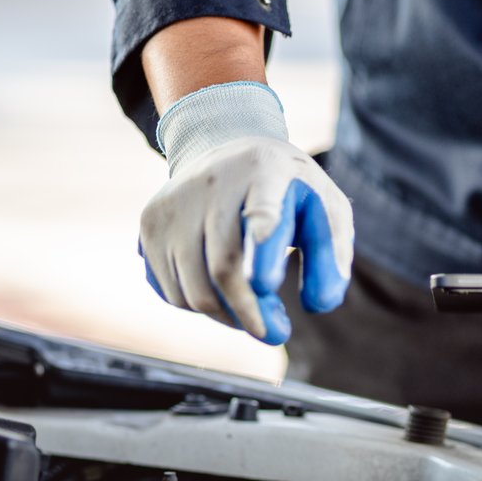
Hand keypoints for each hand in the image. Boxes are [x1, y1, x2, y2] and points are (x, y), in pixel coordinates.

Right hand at [140, 81, 353, 344]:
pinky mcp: (150, 224)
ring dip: (227, 316)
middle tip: (277, 333)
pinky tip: (222, 292)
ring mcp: (174, 204)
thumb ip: (331, 255)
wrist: (223, 147)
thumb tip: (320, 304)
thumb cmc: (284, 188)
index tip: (267, 282)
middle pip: (224, 269)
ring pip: (194, 291)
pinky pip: (173, 292)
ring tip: (253, 309)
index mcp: (265, 172)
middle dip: (251, 315)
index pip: (262, 210)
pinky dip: (201, 308)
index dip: (263, 246)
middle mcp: (212, 183)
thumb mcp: (324, 207)